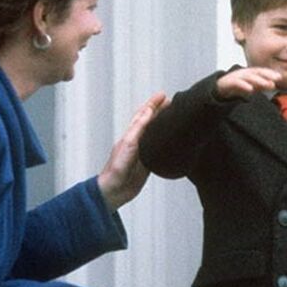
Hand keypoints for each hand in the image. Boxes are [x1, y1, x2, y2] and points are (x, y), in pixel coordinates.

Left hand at [97, 91, 168, 210]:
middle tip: (170, 101)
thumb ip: (139, 128)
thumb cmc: (117, 169)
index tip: (163, 95)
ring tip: (171, 114)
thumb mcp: (129, 145)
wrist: (115, 190)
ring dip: (162, 122)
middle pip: (149, 121)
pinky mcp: (148, 162)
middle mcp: (137, 141)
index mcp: (131, 134)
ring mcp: (143, 151)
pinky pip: (157, 147)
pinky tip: (169, 139)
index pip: (144, 114)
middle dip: (159, 110)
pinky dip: (164, 139)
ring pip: (154, 132)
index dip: (153, 104)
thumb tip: (148, 111)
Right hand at [216, 67, 281, 99]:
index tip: (280, 77)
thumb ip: (261, 85)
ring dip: (259, 80)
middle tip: (276, 79)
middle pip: (257, 72)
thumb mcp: (251, 85)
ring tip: (267, 84)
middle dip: (267, 75)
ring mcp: (237, 77)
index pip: (262, 71)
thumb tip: (273, 85)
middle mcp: (244, 73)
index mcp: (250, 73)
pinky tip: (251, 89)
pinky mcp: (229, 82)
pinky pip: (238, 83)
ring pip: (249, 77)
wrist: (219, 87)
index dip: (270, 73)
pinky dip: (244, 85)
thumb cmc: (237, 85)